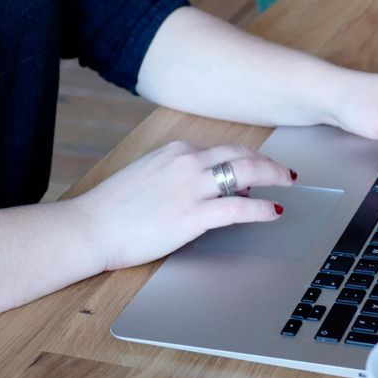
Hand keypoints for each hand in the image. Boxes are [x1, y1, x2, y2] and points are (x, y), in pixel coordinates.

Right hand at [70, 142, 294, 271]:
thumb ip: (175, 174)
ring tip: (287, 183)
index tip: (258, 166)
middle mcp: (187, 162)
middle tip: (285, 171)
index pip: (222, 150)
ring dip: (273, 176)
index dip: (246, 159)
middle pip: (241, 155)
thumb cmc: (112, 208)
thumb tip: (202, 183)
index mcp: (175, 151)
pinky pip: (240, 209)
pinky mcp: (193, 215)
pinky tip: (274, 211)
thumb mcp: (146, 175)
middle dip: (268, 162)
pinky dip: (262, 209)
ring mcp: (192, 187)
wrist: (90, 227)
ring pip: (247, 173)